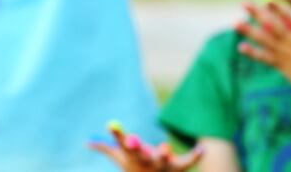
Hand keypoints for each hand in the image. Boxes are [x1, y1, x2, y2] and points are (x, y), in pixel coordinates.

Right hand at [89, 121, 203, 171]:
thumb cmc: (137, 169)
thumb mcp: (122, 160)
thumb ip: (107, 148)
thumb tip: (87, 142)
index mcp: (134, 158)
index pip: (123, 145)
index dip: (118, 136)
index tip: (111, 124)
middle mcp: (147, 162)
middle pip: (141, 154)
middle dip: (138, 148)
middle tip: (134, 140)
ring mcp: (163, 166)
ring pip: (163, 160)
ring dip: (164, 154)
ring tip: (165, 148)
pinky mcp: (179, 167)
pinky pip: (188, 161)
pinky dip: (195, 156)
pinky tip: (202, 148)